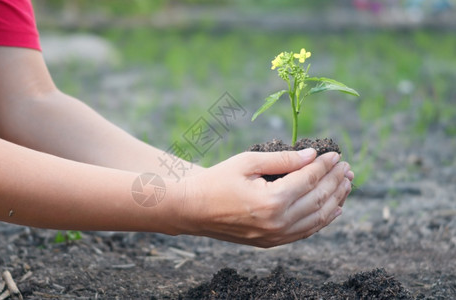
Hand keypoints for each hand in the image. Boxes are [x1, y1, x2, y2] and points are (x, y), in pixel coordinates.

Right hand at [179, 149, 351, 247]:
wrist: (193, 209)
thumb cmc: (217, 181)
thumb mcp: (248, 162)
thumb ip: (283, 159)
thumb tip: (312, 155)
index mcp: (272, 200)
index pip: (308, 179)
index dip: (324, 165)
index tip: (335, 154)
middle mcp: (278, 222)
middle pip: (318, 198)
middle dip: (335, 181)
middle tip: (346, 167)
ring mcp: (275, 236)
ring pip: (317, 218)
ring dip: (335, 200)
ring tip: (346, 184)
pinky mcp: (271, 242)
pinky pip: (305, 232)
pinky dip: (323, 220)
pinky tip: (335, 209)